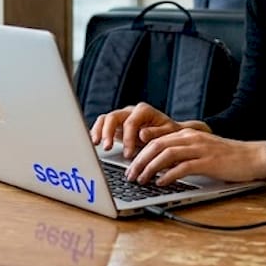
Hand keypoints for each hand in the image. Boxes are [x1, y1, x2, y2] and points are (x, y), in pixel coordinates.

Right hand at [89, 102, 209, 158]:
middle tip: (107, 148)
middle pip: (113, 117)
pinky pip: (103, 126)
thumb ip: (156, 133)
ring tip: (96, 144)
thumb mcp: (168, 133)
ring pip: (105, 119)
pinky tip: (95, 143)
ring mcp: (122, 118)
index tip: (128, 154)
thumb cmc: (170, 134)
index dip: (127, 139)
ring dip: (99, 131)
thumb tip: (141, 134)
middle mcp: (130, 112)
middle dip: (108, 132)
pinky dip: (97, 133)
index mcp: (143, 111)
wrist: (170, 134)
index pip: (130, 122)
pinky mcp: (116, 126)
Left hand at [125, 129, 265, 185]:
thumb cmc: (228, 158)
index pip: (156, 139)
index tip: (129, 165)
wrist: (253, 157)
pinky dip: (169, 175)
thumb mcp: (201, 151)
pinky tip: (161, 183)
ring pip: (166, 155)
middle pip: (156, 145)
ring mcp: (199, 148)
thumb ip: (183, 154)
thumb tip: (161, 167)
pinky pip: (183, 167)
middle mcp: (191, 138)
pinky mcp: (208, 162)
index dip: (139, 152)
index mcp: (187, 134)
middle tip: (129, 175)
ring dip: (149, 168)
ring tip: (140, 180)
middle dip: (139, 161)